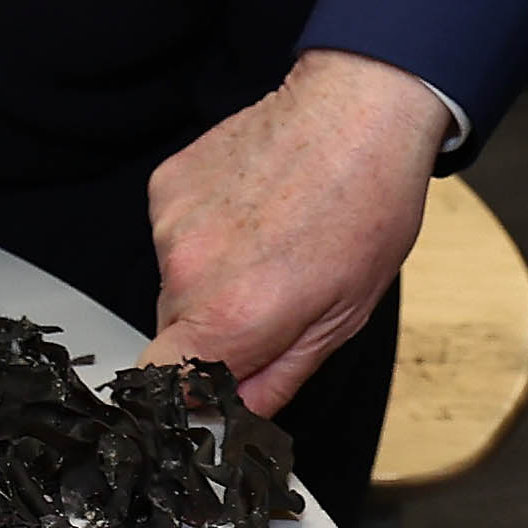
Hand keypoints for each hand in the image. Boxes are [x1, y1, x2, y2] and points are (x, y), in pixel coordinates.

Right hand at [147, 49, 445, 410]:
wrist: (359, 109)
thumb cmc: (368, 204)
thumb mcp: (340, 319)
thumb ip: (275, 379)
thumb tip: (236, 418)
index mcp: (233, 316)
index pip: (160, 388)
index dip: (182, 398)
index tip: (211, 391)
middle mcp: (188, 270)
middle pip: (172, 334)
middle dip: (212, 334)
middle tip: (270, 301)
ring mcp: (170, 222)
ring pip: (175, 281)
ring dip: (210, 278)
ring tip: (269, 244)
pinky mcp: (165, 184)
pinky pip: (173, 232)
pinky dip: (203, 232)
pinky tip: (250, 210)